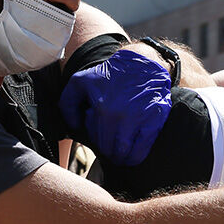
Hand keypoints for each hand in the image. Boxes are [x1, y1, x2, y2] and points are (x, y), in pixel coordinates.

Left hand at [59, 50, 171, 165]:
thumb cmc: (110, 75)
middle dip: (110, 154)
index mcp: (101, 110)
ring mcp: (139, 119)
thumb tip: (75, 127)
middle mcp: (120, 116)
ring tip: (121, 156)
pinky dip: (137, 156)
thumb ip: (68, 105)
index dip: (99, 145)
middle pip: (112, 151)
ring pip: (127, 154)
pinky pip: (144, 148)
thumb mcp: (80, 82)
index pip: (98, 142)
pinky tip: (133, 155)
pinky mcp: (155, 120)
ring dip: (123, 159)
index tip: (102, 140)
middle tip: (111, 150)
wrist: (141, 64)